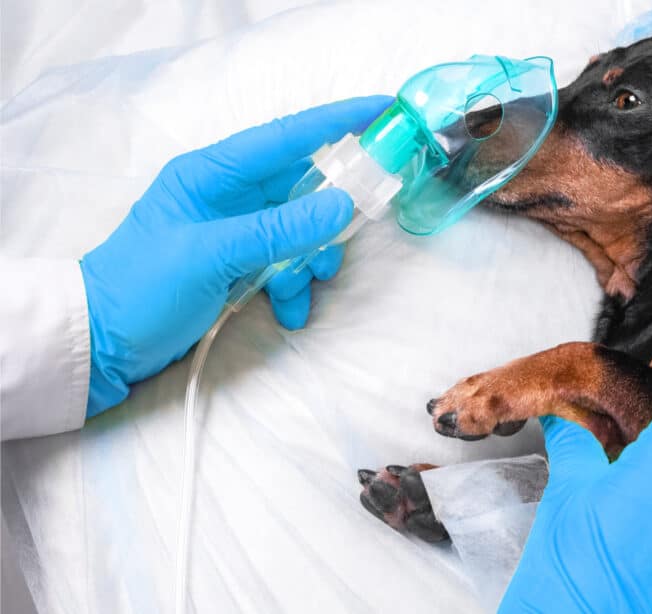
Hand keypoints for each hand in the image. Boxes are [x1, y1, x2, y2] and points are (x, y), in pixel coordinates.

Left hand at [81, 96, 392, 416]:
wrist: (105, 344)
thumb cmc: (144, 287)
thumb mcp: (211, 254)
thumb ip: (278, 229)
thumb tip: (342, 204)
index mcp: (214, 173)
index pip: (288, 136)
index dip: (339, 120)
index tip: (385, 110)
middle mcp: (230, 194)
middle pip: (304, 188)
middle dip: (328, 218)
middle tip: (341, 242)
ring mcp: (237, 230)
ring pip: (302, 231)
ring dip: (311, 260)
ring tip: (298, 288)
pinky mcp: (240, 263)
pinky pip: (287, 263)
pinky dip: (294, 287)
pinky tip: (287, 311)